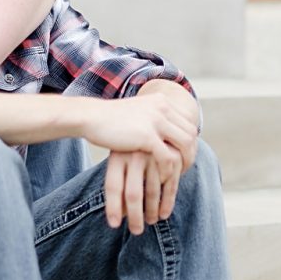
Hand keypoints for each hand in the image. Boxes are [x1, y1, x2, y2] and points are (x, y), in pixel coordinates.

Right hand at [78, 89, 194, 165]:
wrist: (90, 117)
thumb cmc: (109, 119)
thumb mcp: (136, 113)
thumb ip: (152, 119)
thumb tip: (163, 133)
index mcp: (160, 101)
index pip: (187, 122)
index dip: (190, 142)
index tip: (184, 156)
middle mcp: (162, 108)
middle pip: (190, 133)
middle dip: (191, 153)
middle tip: (185, 169)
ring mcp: (155, 120)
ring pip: (184, 145)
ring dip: (184, 162)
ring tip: (177, 175)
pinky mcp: (146, 136)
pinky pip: (167, 156)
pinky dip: (168, 169)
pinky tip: (162, 178)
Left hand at [103, 147, 180, 233]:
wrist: (152, 117)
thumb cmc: (129, 146)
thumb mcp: (119, 157)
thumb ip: (118, 182)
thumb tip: (117, 217)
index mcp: (117, 155)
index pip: (112, 186)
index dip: (112, 207)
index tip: (114, 225)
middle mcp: (134, 154)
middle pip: (132, 193)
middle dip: (135, 216)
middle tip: (136, 231)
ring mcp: (154, 155)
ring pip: (153, 191)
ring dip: (152, 211)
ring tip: (150, 221)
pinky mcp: (172, 156)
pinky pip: (169, 185)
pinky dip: (167, 202)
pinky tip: (163, 214)